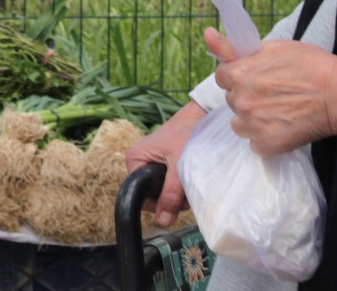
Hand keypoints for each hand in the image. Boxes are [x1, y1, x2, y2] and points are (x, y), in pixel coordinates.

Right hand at [124, 100, 206, 226]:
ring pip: (163, 191)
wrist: (201, 115)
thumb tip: (163, 222)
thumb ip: (171, 193)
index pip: (139, 195)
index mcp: (135, 160)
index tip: (174, 201)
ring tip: (190, 181)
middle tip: (185, 189)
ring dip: (178, 193)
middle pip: (152, 195)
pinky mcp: (165, 164)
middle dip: (170, 198)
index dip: (157, 203)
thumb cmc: (187, 134)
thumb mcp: (179, 166)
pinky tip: (190, 179)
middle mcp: (140, 163)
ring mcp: (153, 164)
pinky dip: (181, 185)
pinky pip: (169, 183)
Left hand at [207, 27, 336, 157]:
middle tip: (273, 92)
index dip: (239, 75)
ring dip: (252, 118)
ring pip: (239, 123)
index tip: (256, 76)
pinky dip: (266, 138)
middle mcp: (240, 100)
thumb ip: (234, 47)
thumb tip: (206, 34)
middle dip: (247, 95)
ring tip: (277, 111)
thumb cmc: (310, 65)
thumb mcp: (272, 47)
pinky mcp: (267, 145)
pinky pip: (255, 143)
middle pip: (232, 99)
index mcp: (239, 74)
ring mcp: (253, 125)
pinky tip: (282, 127)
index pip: (223, 77)